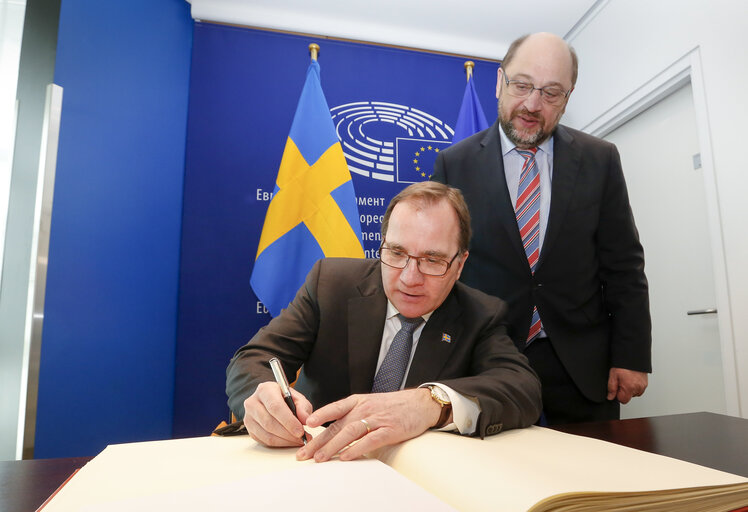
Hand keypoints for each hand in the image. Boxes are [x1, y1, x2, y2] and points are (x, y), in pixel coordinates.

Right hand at [242, 381, 312, 446]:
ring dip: (285, 440)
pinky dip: (280, 444)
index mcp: (265, 390)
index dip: (288, 421)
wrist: (270, 401)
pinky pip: (265, 441)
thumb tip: (305, 420)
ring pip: (267, 434)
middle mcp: (253, 403)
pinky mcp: (250, 430)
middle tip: (303, 438)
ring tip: (299, 440)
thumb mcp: (296, 398)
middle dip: (288, 433)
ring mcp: (249, 417)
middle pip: (270, 422)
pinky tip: (290, 441)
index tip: (300, 431)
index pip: (275, 406)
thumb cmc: (284, 399)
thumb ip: (303, 407)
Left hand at [296, 388, 440, 462]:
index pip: (334, 408)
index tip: (305, 426)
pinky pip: (369, 440)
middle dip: (318, 440)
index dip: (319, 416)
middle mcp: (365, 408)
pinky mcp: (389, 430)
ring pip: (349, 432)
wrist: (421, 404)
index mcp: (358, 401)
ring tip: (320, 458)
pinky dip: (356, 449)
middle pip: (337, 425)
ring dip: (333, 446)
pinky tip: (346, 457)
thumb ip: (352, 414)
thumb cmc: (393, 406)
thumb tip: (331, 429)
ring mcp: (377, 419)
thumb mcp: (369, 403)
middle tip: (304, 454)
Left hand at [607, 367, 647, 403]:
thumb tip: (610, 397)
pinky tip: (631, 379)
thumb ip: (611, 388)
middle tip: (621, 381)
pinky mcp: (645, 383)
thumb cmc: (623, 365)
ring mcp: (642, 386)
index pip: (623, 400)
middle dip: (624, 391)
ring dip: (630, 389)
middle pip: (628, 397)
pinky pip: (639, 389)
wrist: (633, 357)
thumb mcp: (613, 375)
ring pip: (634, 394)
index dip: (618, 395)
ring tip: (627, 379)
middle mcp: (637, 388)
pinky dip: (635, 386)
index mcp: (629, 387)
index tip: (617, 388)